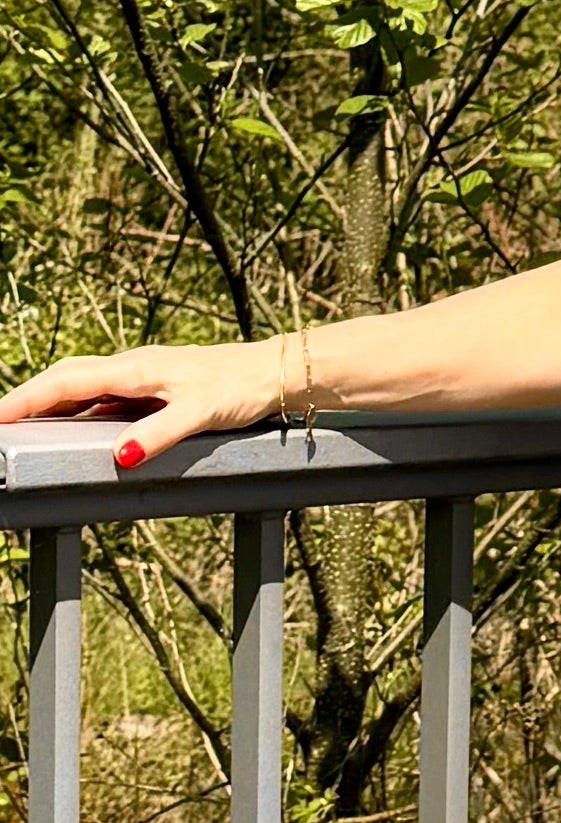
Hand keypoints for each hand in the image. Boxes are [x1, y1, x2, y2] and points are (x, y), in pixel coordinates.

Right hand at [0, 339, 282, 466]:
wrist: (272, 372)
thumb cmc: (239, 387)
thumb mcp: (201, 412)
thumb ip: (160, 433)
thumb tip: (120, 455)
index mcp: (136, 369)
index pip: (67, 381)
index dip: (27, 398)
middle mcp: (133, 367)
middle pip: (67, 378)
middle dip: (29, 397)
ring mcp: (142, 376)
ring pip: (84, 384)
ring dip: (51, 400)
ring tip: (21, 422)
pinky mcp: (153, 386)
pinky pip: (103, 394)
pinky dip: (78, 405)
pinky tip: (73, 422)